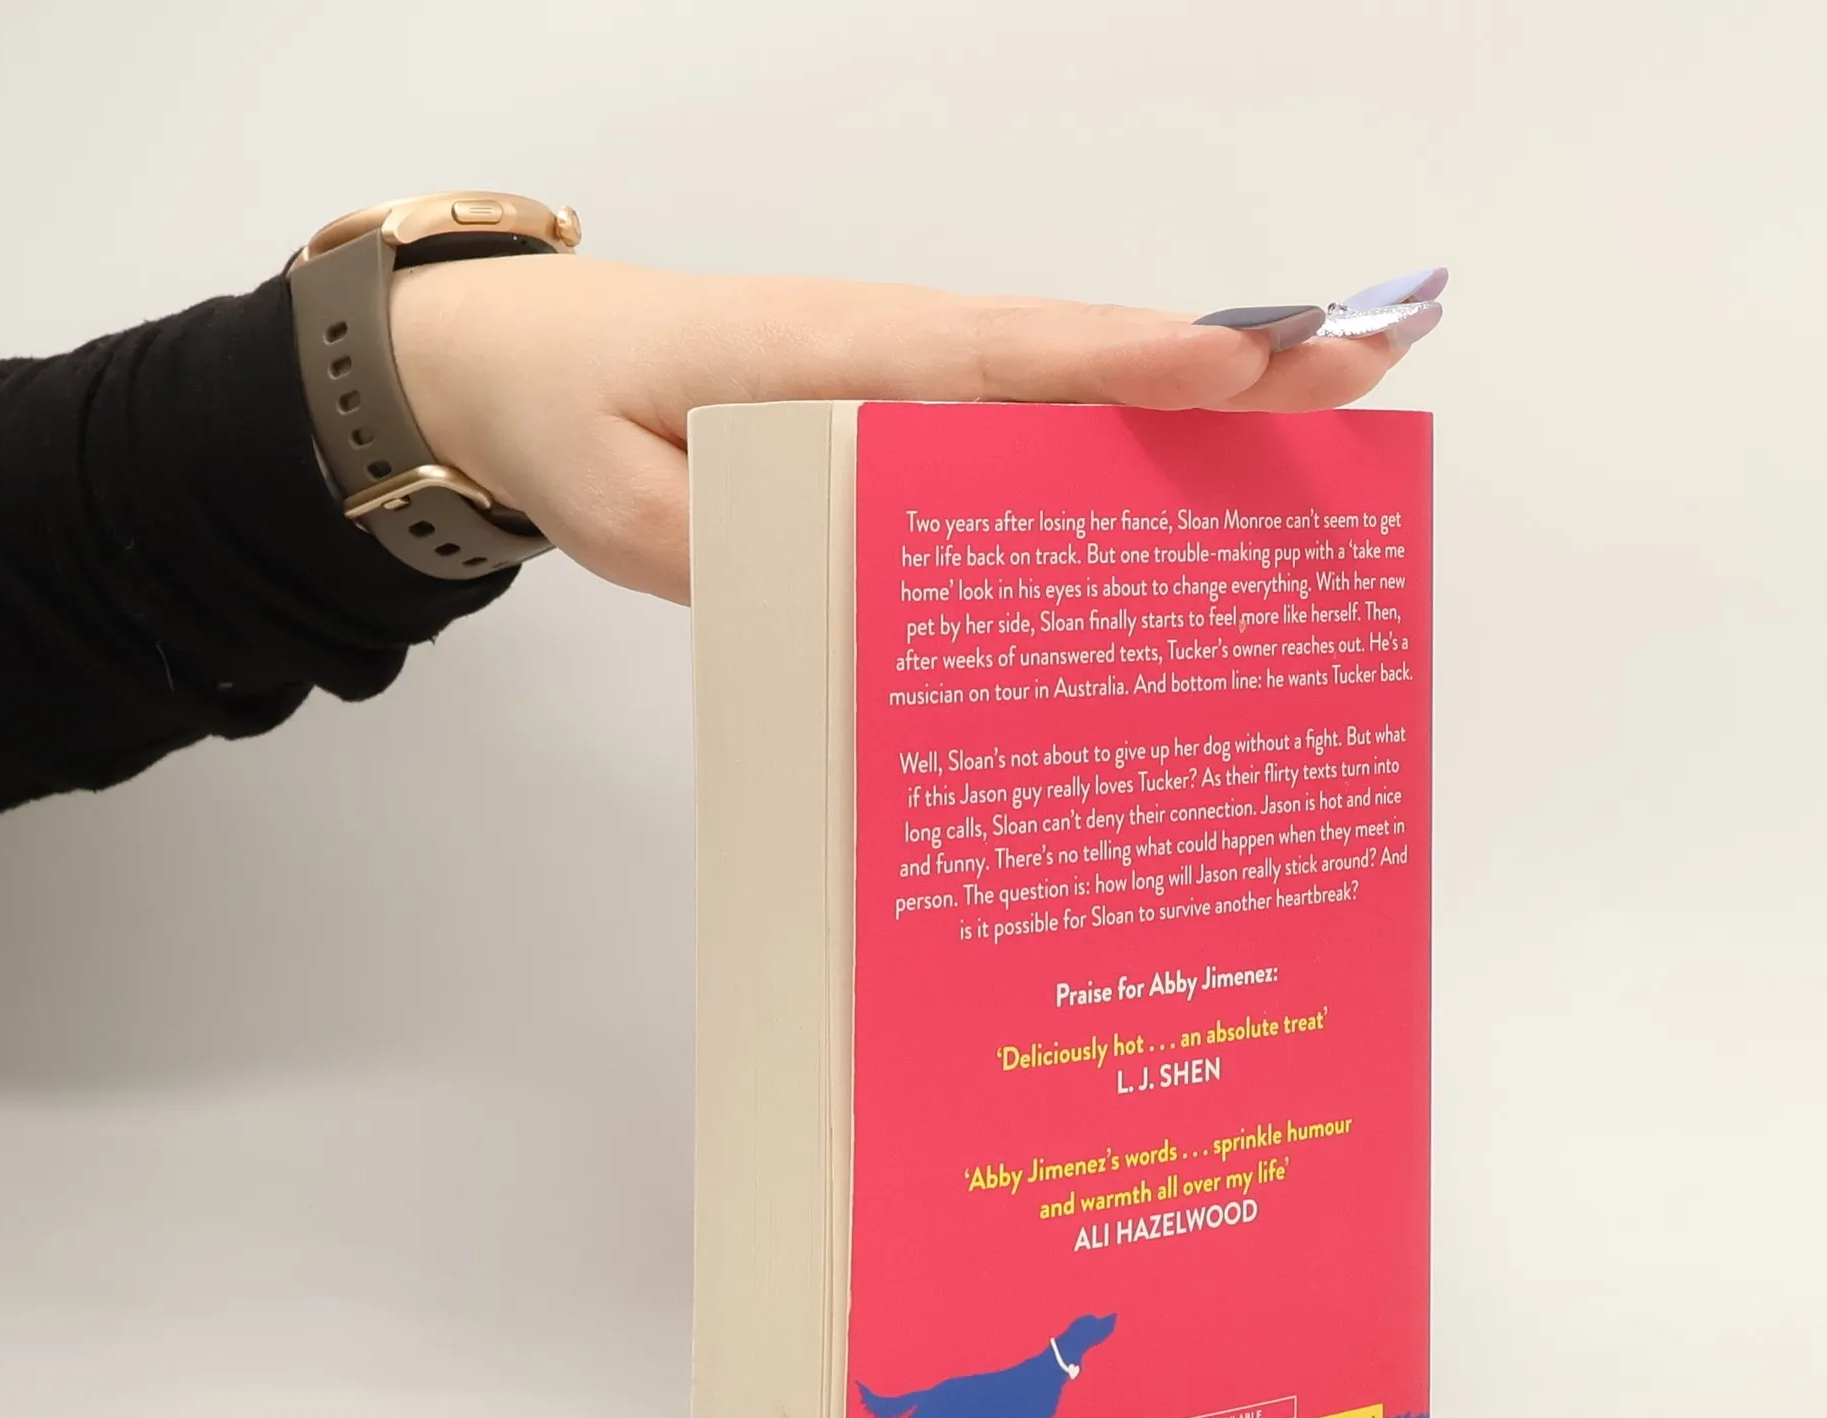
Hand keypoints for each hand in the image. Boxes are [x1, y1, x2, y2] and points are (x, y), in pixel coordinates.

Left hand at [389, 259, 1443, 604]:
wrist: (511, 363)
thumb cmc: (569, 417)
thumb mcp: (624, 509)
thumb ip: (740, 553)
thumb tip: (871, 595)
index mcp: (834, 361)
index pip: (1005, 358)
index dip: (1130, 364)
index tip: (1253, 361)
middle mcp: (894, 353)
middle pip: (1080, 359)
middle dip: (1227, 363)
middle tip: (1375, 360)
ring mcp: (903, 377)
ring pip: (1068, 384)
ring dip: (1196, 393)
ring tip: (1330, 405)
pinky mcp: (896, 408)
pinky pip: (1020, 417)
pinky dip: (1114, 428)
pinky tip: (1182, 470)